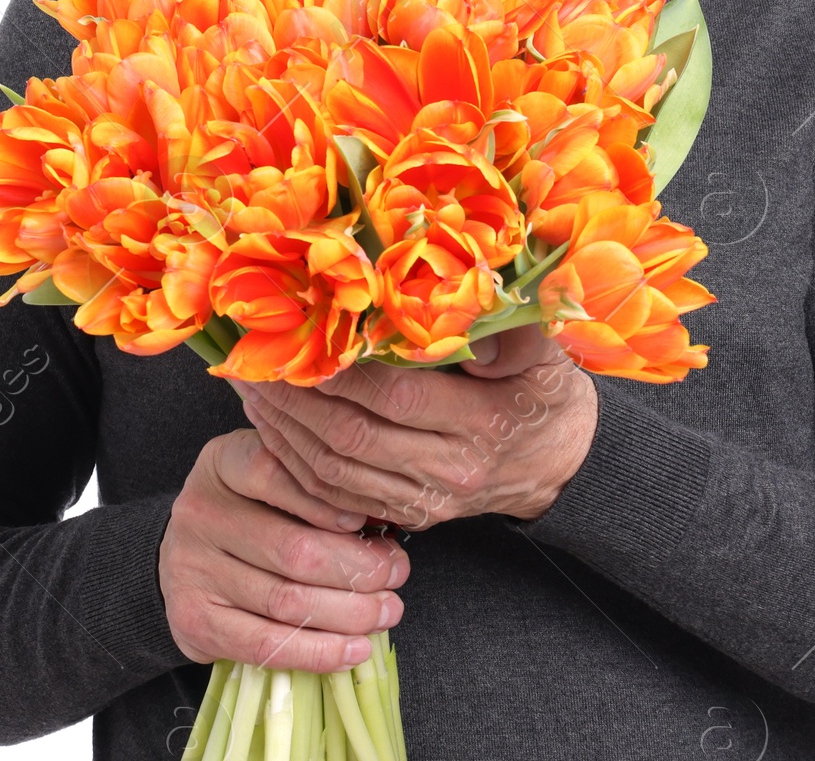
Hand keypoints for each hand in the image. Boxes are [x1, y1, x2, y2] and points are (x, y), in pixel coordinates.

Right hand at [158, 429, 409, 671]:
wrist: (183, 554)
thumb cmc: (247, 508)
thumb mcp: (271, 476)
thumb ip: (314, 487)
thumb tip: (384, 522)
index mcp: (222, 462)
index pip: (274, 473)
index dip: (327, 502)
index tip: (368, 521)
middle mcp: (200, 512)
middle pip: (292, 549)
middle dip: (357, 568)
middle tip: (396, 574)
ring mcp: (192, 569)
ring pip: (285, 601)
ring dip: (348, 613)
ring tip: (386, 612)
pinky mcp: (194, 620)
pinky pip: (265, 645)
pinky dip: (317, 652)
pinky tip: (355, 649)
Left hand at [231, 326, 597, 529]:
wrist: (563, 466)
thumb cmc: (548, 395)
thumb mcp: (548, 356)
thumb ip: (512, 330)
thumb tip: (465, 301)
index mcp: (482, 424)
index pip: (397, 397)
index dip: (345, 370)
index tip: (305, 334)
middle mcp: (448, 469)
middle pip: (353, 437)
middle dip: (296, 398)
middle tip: (255, 357)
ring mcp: (424, 499)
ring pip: (335, 471)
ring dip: (284, 430)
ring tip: (250, 386)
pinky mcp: (407, 514)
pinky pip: (336, 496)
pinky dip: (295, 464)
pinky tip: (271, 428)